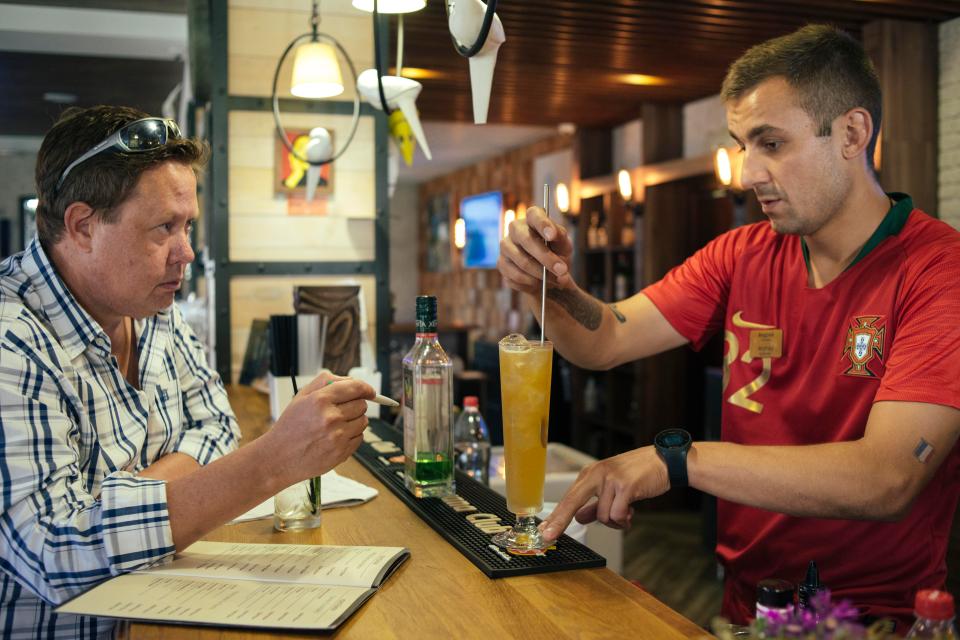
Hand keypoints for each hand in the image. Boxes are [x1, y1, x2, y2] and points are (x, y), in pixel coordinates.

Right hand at [268, 372, 374, 482]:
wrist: (278, 458)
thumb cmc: (290, 427)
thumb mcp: (301, 397)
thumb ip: (326, 382)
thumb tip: (351, 381)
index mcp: (320, 400)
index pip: (356, 387)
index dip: (366, 388)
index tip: (370, 391)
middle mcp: (330, 417)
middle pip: (362, 404)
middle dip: (356, 405)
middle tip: (342, 410)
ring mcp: (337, 436)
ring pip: (363, 421)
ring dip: (355, 421)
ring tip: (337, 425)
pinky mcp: (341, 452)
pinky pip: (360, 438)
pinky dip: (352, 436)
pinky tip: (336, 437)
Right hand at [498, 206, 574, 295]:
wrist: (545, 269)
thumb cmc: (556, 251)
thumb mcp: (564, 244)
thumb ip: (562, 244)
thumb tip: (558, 257)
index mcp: (532, 217)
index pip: (534, 215)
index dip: (543, 225)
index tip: (552, 236)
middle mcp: (515, 228)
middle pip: (527, 240)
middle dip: (547, 258)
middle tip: (562, 271)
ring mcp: (505, 246)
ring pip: (522, 262)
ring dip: (541, 274)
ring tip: (556, 281)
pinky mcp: (501, 264)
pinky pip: (515, 276)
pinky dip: (531, 283)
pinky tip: (539, 284)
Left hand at [539, 446, 670, 541]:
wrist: (665, 460)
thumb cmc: (638, 473)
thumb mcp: (612, 485)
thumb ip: (595, 502)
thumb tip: (579, 517)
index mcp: (591, 473)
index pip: (569, 497)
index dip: (556, 516)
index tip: (544, 531)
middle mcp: (597, 473)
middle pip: (572, 501)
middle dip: (560, 521)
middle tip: (549, 536)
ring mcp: (611, 479)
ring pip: (601, 515)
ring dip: (614, 522)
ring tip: (626, 513)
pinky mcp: (626, 486)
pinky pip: (617, 514)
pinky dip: (623, 520)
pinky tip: (631, 513)